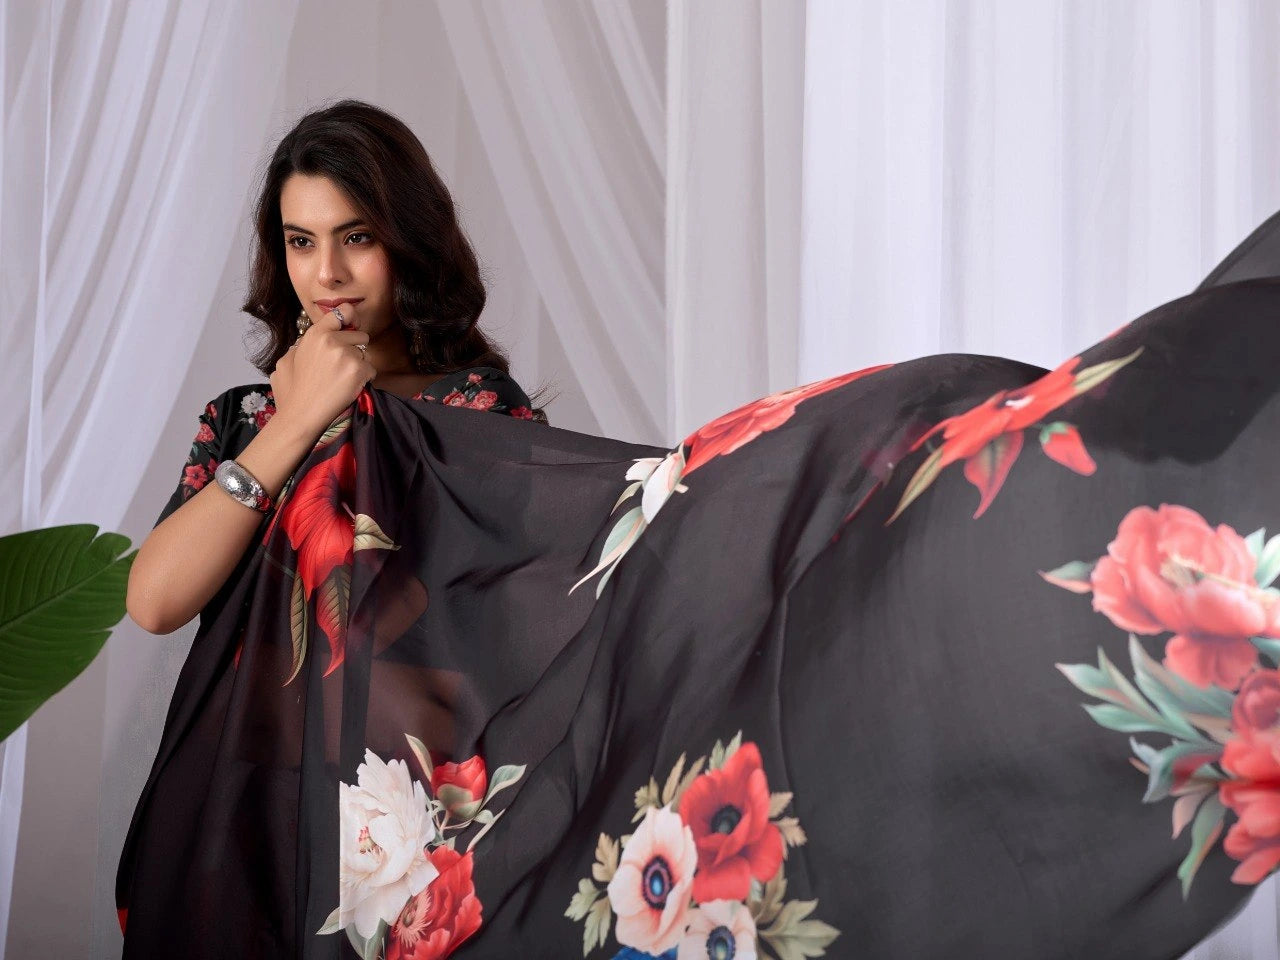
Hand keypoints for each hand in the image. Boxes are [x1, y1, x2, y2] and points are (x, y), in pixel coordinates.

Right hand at [269, 308, 375, 435]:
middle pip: (359, 335)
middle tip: (339, 367)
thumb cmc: (295, 390)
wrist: (302, 414)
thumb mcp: (290, 358)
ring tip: (341, 379)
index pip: (342, 312)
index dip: (350, 319)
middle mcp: (331, 340)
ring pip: (365, 353)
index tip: (352, 326)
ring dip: (358, 365)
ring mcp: (345, 354)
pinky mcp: (358, 370)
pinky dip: (364, 379)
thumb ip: (306, 343)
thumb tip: (320, 335)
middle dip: (355, 348)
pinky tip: (348, 387)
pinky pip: (371, 370)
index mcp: (315, 334)